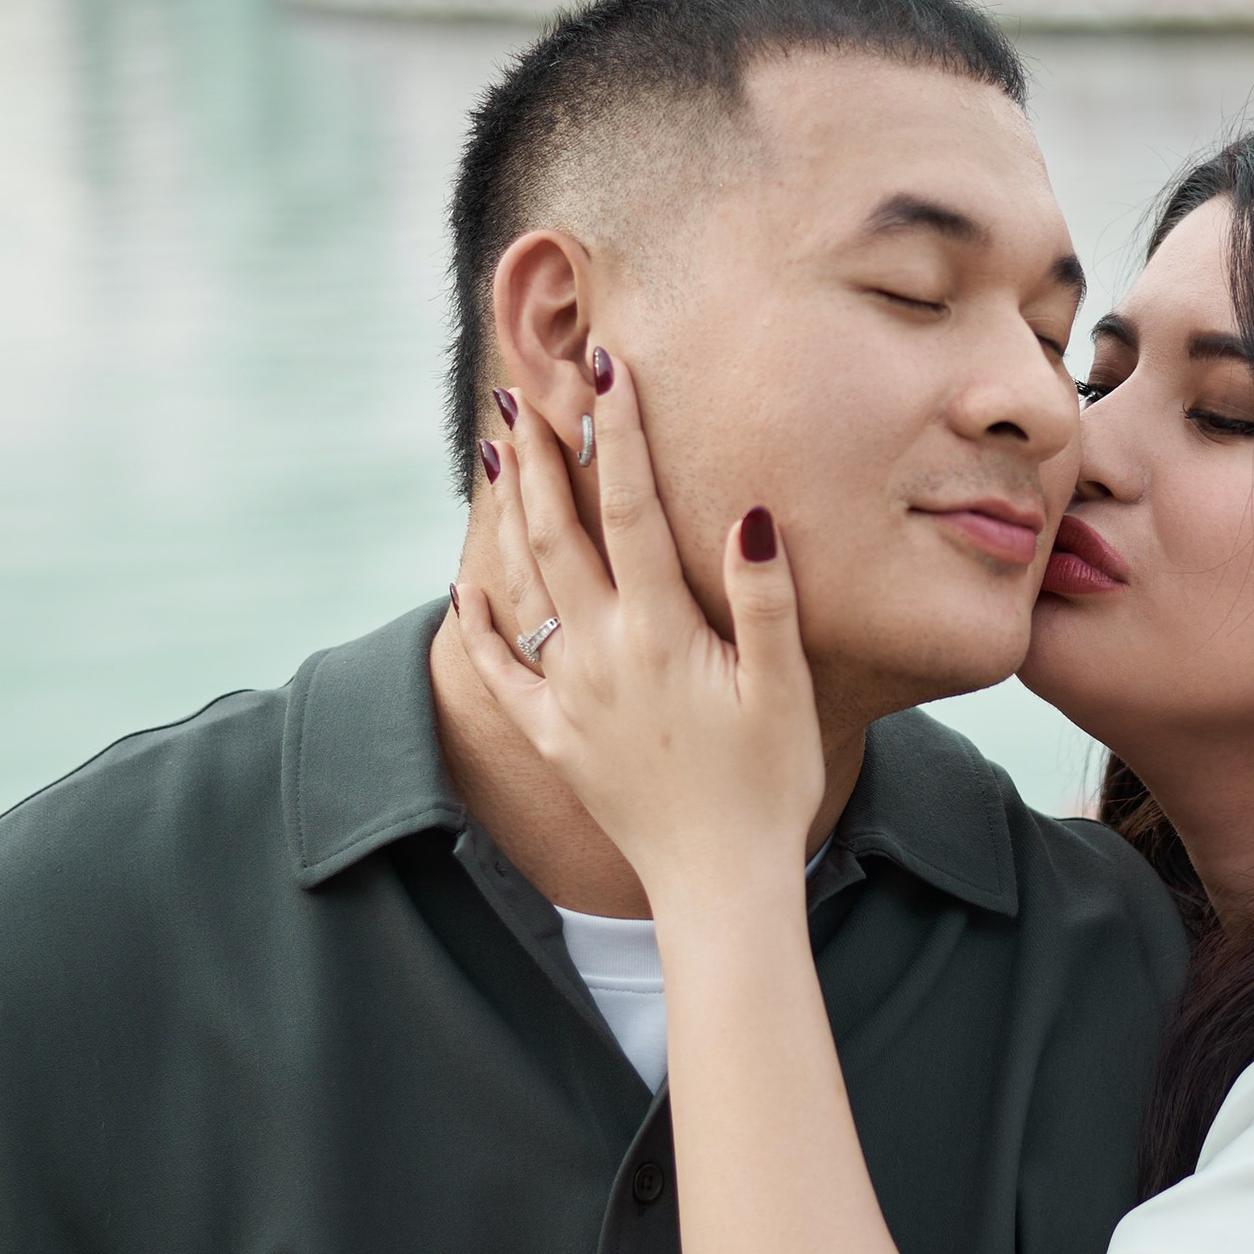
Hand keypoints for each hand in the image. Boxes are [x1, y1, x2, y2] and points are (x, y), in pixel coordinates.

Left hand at [453, 360, 824, 918]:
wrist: (717, 884)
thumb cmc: (767, 787)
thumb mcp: (784, 690)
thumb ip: (763, 600)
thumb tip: (749, 515)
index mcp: (660, 632)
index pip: (633, 509)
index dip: (620, 435)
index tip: (609, 369)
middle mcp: (602, 653)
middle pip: (560, 533)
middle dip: (542, 457)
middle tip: (522, 392)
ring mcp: (569, 695)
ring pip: (526, 584)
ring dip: (510, 514)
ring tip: (497, 453)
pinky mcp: (555, 737)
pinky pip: (502, 669)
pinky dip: (481, 623)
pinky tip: (468, 586)